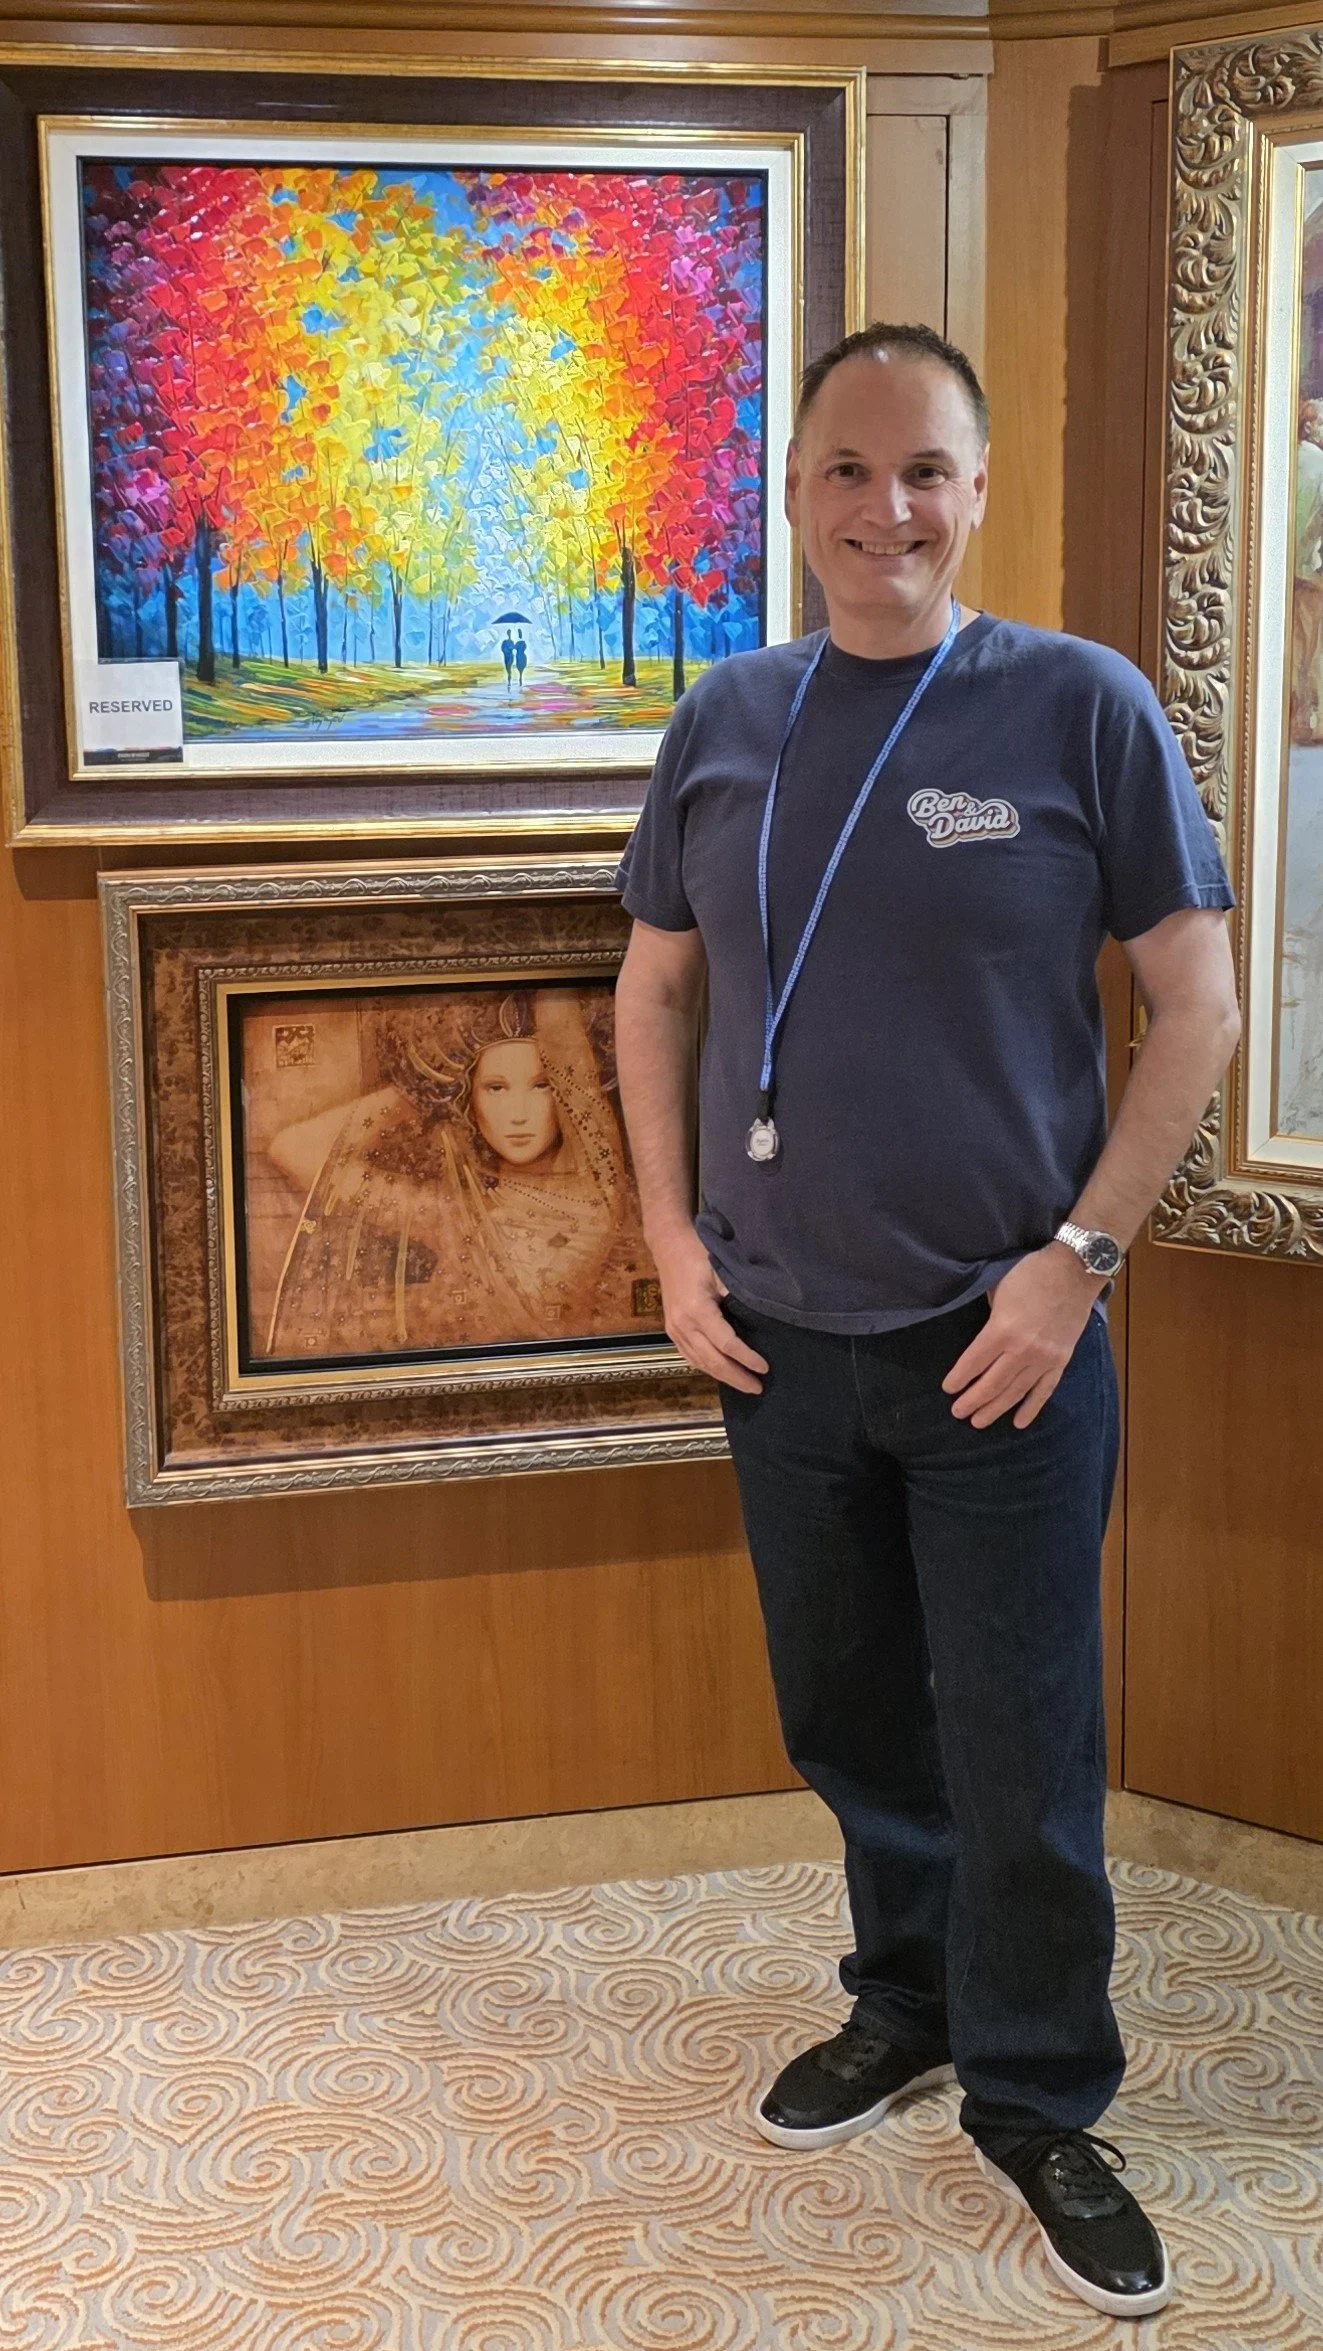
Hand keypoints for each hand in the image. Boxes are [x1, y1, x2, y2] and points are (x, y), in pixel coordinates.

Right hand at [651, 1225, 767, 1393]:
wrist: (669, 1246)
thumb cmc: (699, 1254)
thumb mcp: (723, 1271)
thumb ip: (738, 1297)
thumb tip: (761, 1320)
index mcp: (697, 1310)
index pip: (727, 1344)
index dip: (747, 1359)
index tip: (765, 1368)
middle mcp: (683, 1325)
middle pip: (713, 1361)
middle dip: (737, 1377)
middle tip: (758, 1388)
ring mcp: (674, 1329)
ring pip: (700, 1362)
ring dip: (723, 1376)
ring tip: (745, 1385)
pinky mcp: (671, 1329)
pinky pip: (690, 1356)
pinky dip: (707, 1368)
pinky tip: (721, 1373)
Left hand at [942, 1245, 1102, 1428]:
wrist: (1074, 1271)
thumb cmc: (1031, 1274)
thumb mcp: (998, 1290)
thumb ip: (989, 1319)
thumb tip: (981, 1338)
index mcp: (1002, 1330)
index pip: (974, 1362)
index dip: (959, 1378)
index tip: (949, 1390)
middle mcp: (1022, 1350)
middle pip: (992, 1383)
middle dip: (973, 1400)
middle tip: (958, 1413)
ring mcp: (1044, 1358)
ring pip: (1016, 1391)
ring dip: (996, 1408)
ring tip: (978, 1422)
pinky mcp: (1061, 1361)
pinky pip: (1044, 1390)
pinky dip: (1031, 1408)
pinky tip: (1019, 1422)